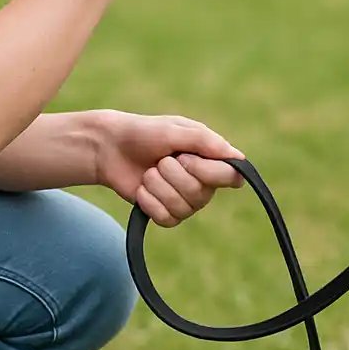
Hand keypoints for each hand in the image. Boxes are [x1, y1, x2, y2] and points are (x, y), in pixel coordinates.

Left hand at [93, 111, 244, 226]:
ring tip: (149, 172)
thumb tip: (238, 158)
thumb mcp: (175, 129)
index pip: (230, 176)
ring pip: (183, 208)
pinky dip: (149, 202)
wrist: (110, 148)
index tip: (186, 159)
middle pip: (201, 194)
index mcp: (210, 158)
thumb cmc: (145, 133)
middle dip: (172, 175)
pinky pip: (167, 219)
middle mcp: (203, 181)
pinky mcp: (166, 213)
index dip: (208, 172)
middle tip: (160, 160)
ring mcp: (185, 200)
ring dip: (158, 187)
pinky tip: (141, 190)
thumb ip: (205, 142)